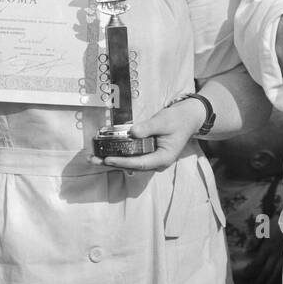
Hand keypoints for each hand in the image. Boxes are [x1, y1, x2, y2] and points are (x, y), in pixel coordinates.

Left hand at [89, 98, 206, 171]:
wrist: (189, 117)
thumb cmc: (178, 119)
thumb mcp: (163, 121)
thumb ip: (148, 128)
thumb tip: (132, 132)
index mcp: (163, 158)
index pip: (140, 163)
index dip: (123, 162)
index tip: (108, 159)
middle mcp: (157, 162)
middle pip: (132, 166)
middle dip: (112, 163)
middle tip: (93, 160)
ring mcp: (152, 158)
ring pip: (129, 162)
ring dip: (112, 159)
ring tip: (93, 157)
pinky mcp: (147, 152)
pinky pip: (131, 155)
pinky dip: (118, 152)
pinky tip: (104, 150)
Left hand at [252, 220, 282, 283]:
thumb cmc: (276, 223)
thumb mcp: (263, 229)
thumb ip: (254, 240)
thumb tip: (246, 250)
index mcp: (267, 248)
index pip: (257, 263)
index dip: (250, 270)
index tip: (244, 275)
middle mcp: (275, 255)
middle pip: (266, 270)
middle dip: (260, 278)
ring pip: (276, 272)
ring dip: (270, 280)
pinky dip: (280, 275)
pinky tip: (278, 278)